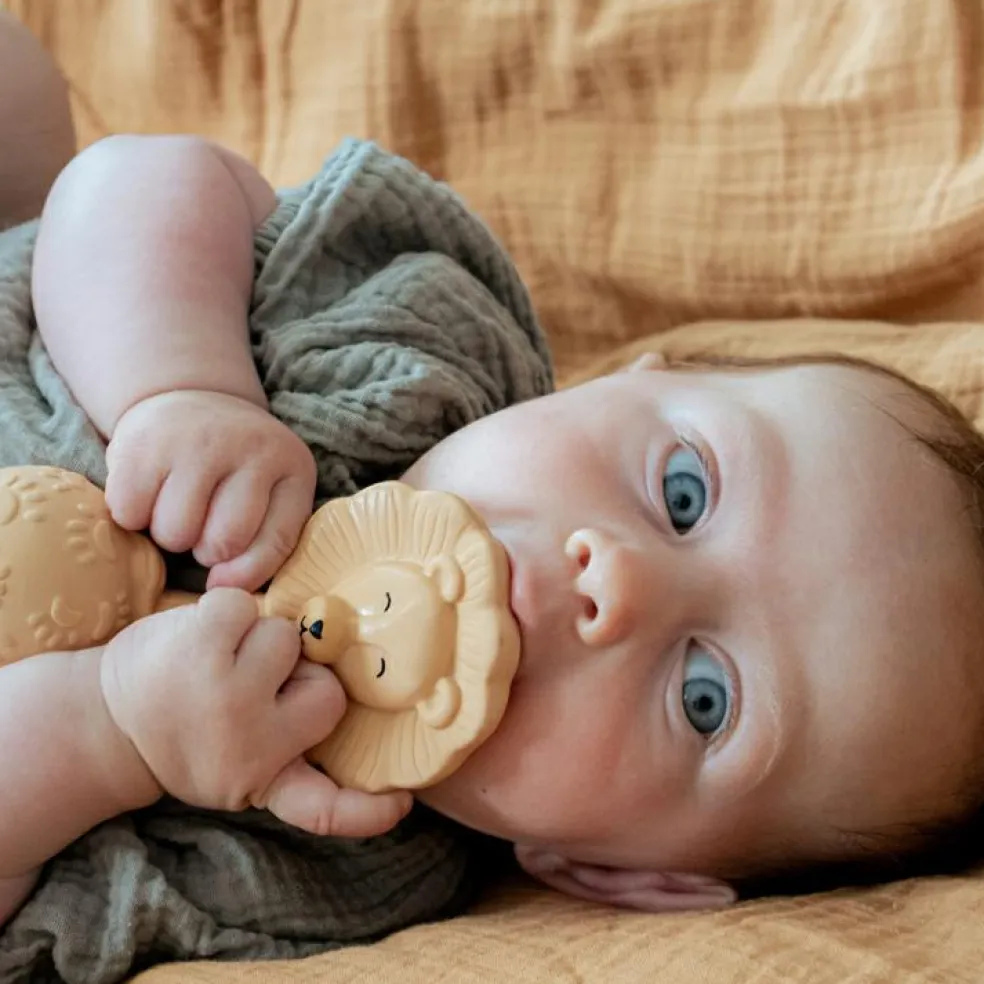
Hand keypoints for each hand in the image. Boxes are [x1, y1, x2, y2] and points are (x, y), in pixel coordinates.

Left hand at [99, 588, 411, 836]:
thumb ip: (293, 736)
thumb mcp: (240, 764)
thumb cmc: (186, 730)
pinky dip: (225, 611)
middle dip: (297, 675)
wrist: (103, 721)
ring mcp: (228, 698)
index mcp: (263, 781)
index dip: (367, 810)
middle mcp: (251, 749)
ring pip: (287, 637)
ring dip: (255, 637)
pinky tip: (199, 637)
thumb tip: (338, 673)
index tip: (400, 802)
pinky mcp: (201, 650)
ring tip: (217, 659)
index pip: (324, 808)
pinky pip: (245, 605)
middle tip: (249, 685)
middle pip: (326, 688)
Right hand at [105, 390, 316, 590]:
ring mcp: (196, 441)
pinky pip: (129, 513)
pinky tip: (147, 493)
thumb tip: (222, 589)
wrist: (189, 401)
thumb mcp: (268, 495)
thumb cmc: (233, 468)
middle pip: (223, 541)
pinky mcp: (143, 443)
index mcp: (292, 467)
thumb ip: (261, 545)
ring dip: (168, 535)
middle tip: (201, 526)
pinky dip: (131, 516)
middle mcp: (250, 447)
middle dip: (206, 550)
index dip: (248, 573)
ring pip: (174, 532)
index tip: (223, 580)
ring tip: (175, 508)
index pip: (277, 541)